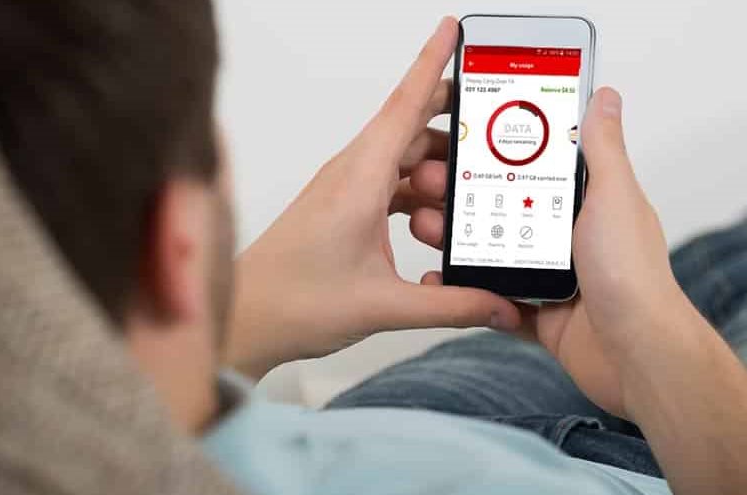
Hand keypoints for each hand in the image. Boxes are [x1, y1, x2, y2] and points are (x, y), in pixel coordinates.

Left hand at [226, 18, 521, 377]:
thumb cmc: (293, 301)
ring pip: (403, 159)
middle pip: (411, 130)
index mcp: (359, 181)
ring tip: (466, 198)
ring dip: (436, 172)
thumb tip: (500, 305)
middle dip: (454, 130)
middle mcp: (352, 174)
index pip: (404, 106)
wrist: (247, 319)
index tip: (452, 29)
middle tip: (493, 137)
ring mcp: (347, 189)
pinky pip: (390, 183)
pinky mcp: (345, 207)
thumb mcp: (384, 305)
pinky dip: (417, 193)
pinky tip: (434, 220)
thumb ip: (450, 305)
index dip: (432, 64)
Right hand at [414, 88, 688, 417]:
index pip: (537, 168)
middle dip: (465, 198)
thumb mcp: (614, 196)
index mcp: (589, 204)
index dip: (498, 153)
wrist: (636, 354)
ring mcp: (554, 278)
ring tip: (425, 228)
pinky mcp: (541, 315)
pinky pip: (495, 301)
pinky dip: (467, 293)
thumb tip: (605, 97)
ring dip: (459, 242)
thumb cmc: (633, 274)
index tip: (462, 141)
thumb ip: (603, 149)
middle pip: (506, 209)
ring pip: (495, 253)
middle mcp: (570, 239)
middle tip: (428, 186)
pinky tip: (440, 282)